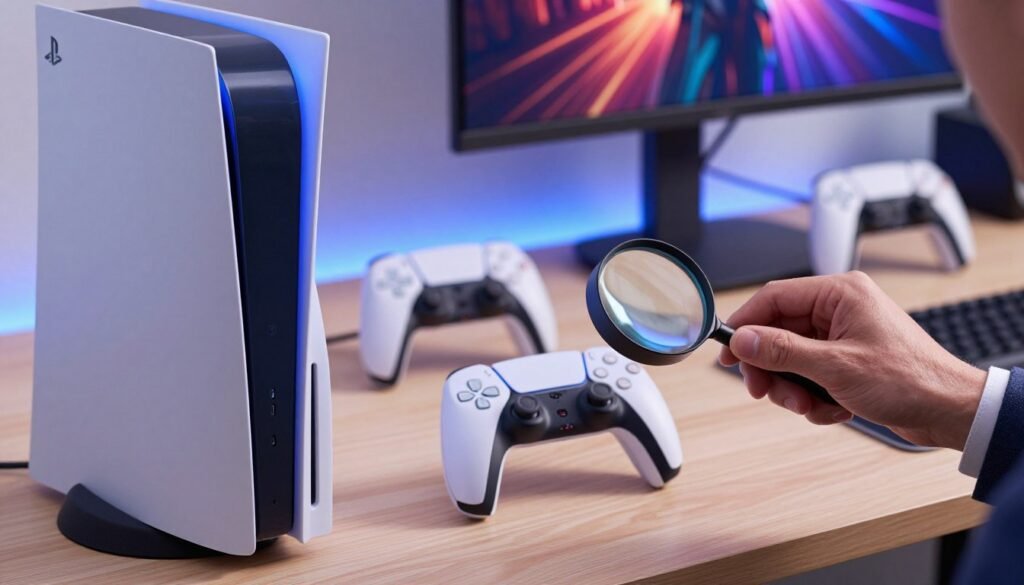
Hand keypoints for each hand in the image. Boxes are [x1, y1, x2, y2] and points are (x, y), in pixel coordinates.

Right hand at [718, 271, 985, 449]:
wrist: (950, 411)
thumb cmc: (910, 380)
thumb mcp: (835, 366)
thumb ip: (782, 351)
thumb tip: (742, 340)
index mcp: (840, 293)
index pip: (774, 298)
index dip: (745, 324)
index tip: (726, 352)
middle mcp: (840, 309)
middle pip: (778, 331)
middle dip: (771, 367)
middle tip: (763, 392)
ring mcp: (843, 335)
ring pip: (791, 357)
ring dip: (793, 387)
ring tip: (809, 406)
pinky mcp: (847, 360)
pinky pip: (810, 374)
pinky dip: (814, 396)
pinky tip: (833, 410)